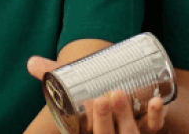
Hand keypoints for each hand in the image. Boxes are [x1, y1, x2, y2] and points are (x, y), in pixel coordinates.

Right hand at [27, 56, 167, 133]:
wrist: (120, 95)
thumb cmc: (93, 92)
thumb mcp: (74, 87)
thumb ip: (54, 75)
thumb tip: (31, 62)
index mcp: (90, 131)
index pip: (89, 133)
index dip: (93, 122)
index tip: (93, 102)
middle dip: (106, 120)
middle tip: (104, 97)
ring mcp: (131, 132)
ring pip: (132, 133)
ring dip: (129, 115)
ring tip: (123, 93)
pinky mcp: (148, 125)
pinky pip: (155, 126)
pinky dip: (156, 115)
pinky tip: (157, 100)